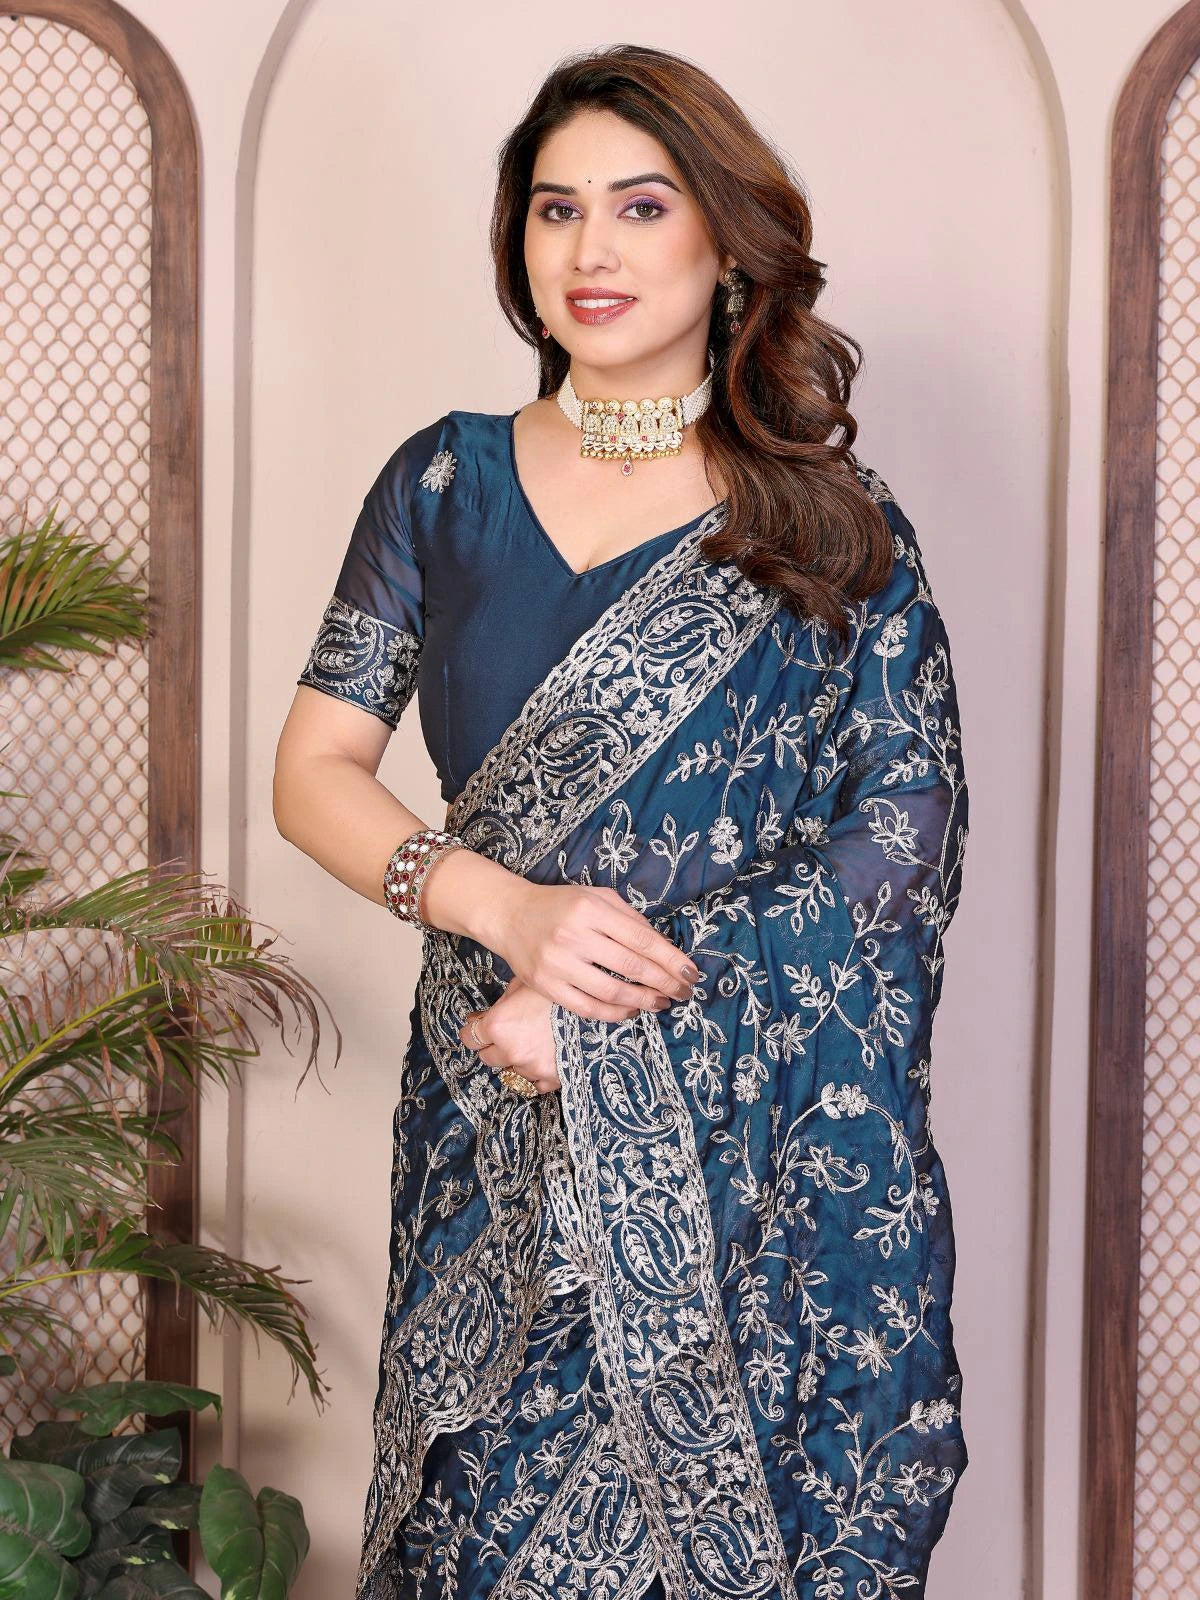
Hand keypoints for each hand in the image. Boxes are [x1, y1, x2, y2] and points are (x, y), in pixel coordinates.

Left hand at [459, 974, 560, 1094]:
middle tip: (512, 1032)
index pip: (469, 1037)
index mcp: (498, 1025)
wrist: (598, 1006)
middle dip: (496, 1046)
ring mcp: (530, 1068)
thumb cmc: (560, 991)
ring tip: (537, 1041)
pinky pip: (534, 1084)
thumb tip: (480, 1017)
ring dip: (519, 1059)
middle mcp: (510, 1050)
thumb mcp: (525, 984)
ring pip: (511, 1070)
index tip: (480, 1026)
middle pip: (488, 1057)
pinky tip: (547, 1058)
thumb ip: (501, 1004)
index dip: (475, 1030)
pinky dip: (537, 1074)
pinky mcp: (550, 1079)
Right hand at [490, 881, 700, 1021]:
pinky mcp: (546, 986)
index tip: (691, 973)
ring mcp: (557, 963)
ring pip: (611, 992)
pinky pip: (587, 1008)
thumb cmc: (560, 905)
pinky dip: (614, 1014)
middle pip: (631, 967)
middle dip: (665, 983)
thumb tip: (664, 947)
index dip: (671, 959)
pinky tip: (630, 1011)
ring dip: (643, 1002)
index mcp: (590, 909)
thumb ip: (630, 918)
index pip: (641, 939)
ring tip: (661, 1003)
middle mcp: (574, 936)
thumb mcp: (597, 897)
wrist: (510, 915)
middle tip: (683, 993)